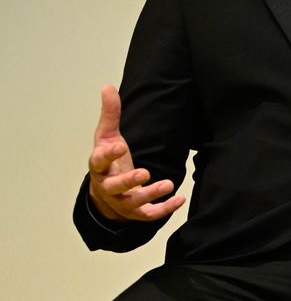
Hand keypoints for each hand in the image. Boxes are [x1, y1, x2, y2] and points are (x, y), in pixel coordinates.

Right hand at [86, 85, 183, 223]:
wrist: (104, 194)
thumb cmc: (109, 161)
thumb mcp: (107, 137)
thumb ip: (110, 114)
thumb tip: (107, 86)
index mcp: (99, 167)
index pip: (99, 162)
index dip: (108, 155)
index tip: (120, 146)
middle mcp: (108, 186)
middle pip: (115, 187)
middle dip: (129, 181)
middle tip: (144, 173)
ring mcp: (121, 201)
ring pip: (133, 203)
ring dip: (150, 195)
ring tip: (169, 184)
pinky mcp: (136, 212)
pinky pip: (148, 215)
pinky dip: (164, 210)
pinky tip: (180, 198)